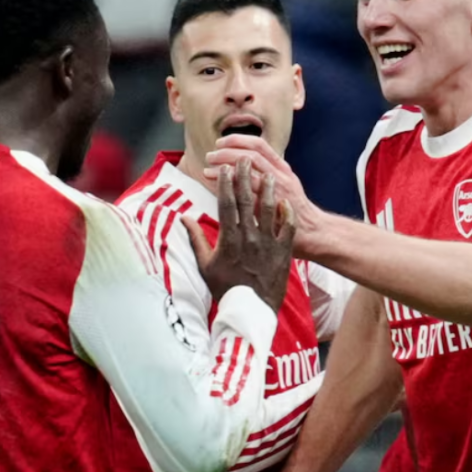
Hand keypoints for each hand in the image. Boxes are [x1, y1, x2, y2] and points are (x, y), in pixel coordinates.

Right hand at [183, 158, 294, 311]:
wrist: (250, 311)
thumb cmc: (225, 289)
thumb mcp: (205, 265)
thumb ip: (196, 239)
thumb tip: (183, 218)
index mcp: (228, 240)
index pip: (226, 204)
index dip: (225, 183)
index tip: (224, 167)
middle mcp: (248, 238)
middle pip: (247, 201)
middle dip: (244, 177)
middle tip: (243, 160)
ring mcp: (267, 244)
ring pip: (269, 210)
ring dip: (267, 189)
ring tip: (266, 172)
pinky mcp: (283, 252)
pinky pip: (287, 228)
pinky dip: (287, 214)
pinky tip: (285, 201)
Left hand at [205, 135, 323, 257]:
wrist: (314, 235)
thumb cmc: (294, 216)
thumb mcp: (284, 191)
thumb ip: (267, 181)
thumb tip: (242, 173)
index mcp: (283, 169)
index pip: (260, 145)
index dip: (238, 140)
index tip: (221, 143)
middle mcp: (281, 174)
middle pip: (252, 151)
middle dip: (228, 149)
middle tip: (210, 155)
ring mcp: (279, 188)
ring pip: (249, 165)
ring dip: (226, 163)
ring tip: (208, 167)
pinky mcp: (273, 204)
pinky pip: (247, 187)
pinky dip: (229, 181)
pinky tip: (215, 183)